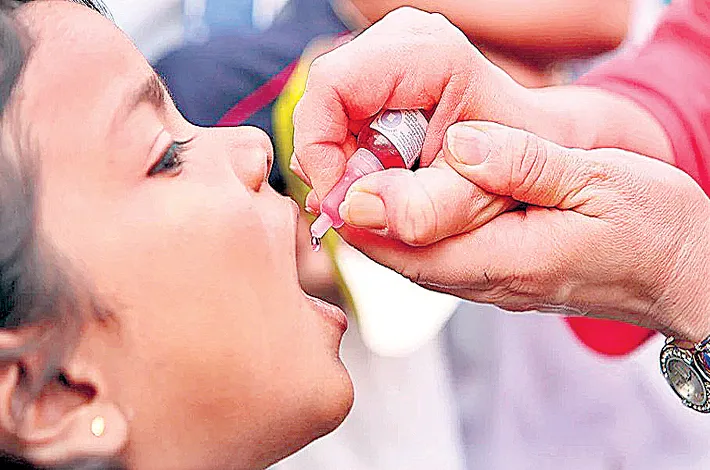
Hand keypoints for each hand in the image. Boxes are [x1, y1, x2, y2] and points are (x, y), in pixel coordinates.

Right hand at [292, 6, 531, 200]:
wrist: (534, 144)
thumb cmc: (515, 168)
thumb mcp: (476, 199)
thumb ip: (418, 209)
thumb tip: (345, 210)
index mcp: (430, 55)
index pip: (331, 86)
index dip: (319, 148)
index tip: (337, 199)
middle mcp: (404, 39)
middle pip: (323, 99)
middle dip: (331, 160)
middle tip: (359, 202)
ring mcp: (390, 50)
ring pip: (326, 110)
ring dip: (342, 160)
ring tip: (382, 188)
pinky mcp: (382, 70)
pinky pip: (340, 114)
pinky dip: (351, 153)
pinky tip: (383, 172)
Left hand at [336, 122, 709, 341]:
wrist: (683, 271)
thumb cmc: (652, 229)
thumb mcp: (597, 182)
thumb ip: (525, 165)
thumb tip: (462, 143)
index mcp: (504, 262)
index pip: (408, 248)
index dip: (362, 215)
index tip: (333, 175)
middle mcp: (486, 280)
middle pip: (397, 257)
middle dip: (356, 217)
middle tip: (332, 166)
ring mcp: (489, 279)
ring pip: (410, 257)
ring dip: (376, 221)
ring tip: (353, 172)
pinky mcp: (496, 271)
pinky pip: (434, 253)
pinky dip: (406, 225)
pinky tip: (400, 191)